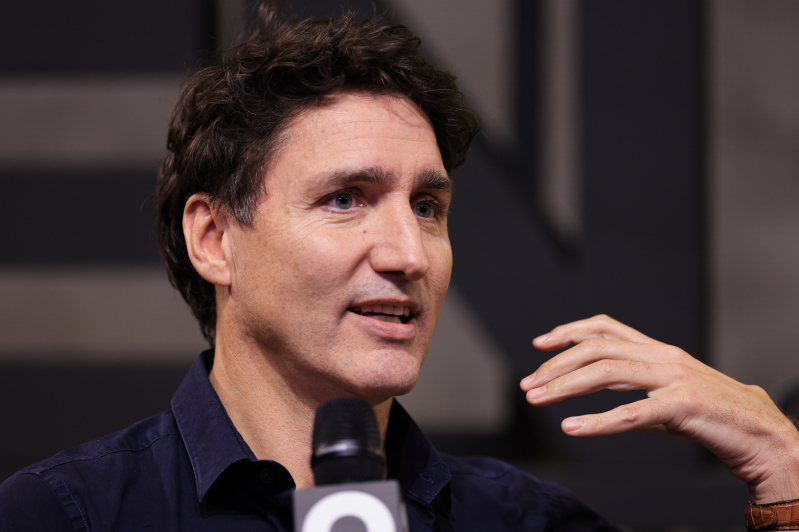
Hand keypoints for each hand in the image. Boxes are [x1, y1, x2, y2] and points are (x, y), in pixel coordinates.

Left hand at [519, 314, 798, 503]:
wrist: (764, 435)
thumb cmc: (714, 415)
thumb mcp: (666, 393)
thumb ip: (632, 386)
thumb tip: (590, 388)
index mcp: (658, 349)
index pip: (606, 327)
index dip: (570, 331)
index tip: (540, 344)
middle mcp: (663, 356)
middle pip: (598, 348)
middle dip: (557, 364)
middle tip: (529, 384)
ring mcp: (675, 377)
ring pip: (608, 372)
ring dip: (566, 386)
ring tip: (539, 399)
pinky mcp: (685, 405)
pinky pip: (633, 413)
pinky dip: (598, 421)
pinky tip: (573, 428)